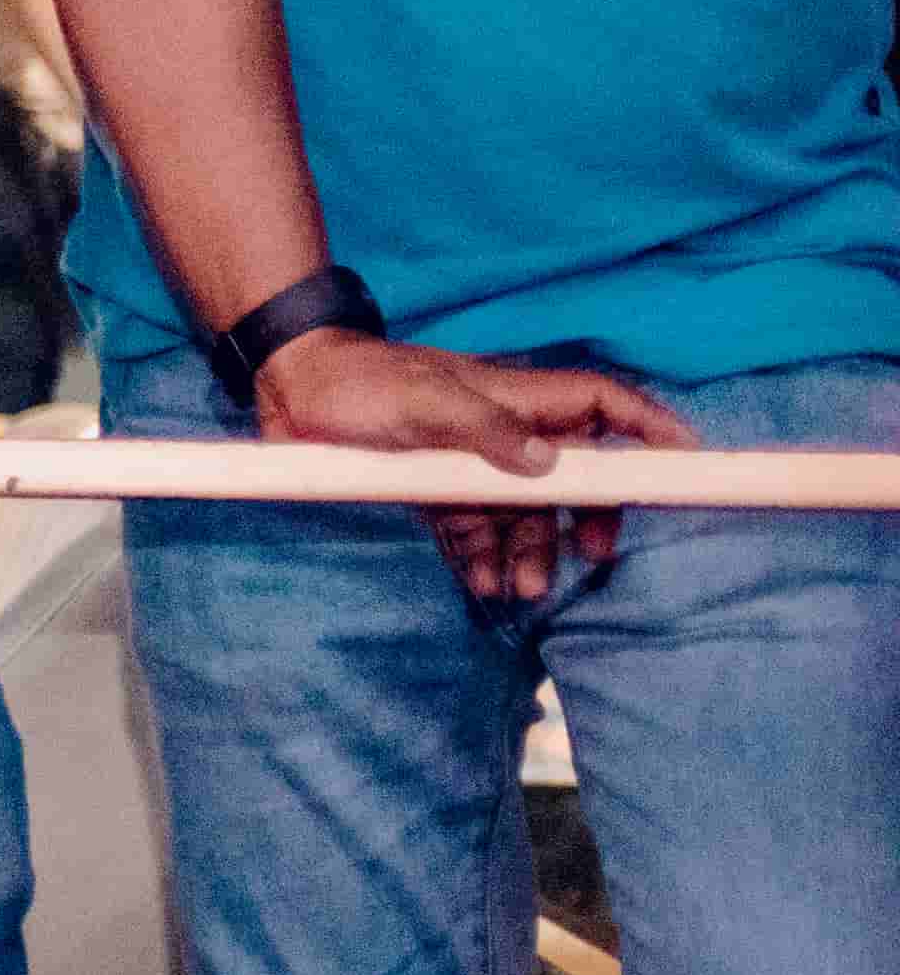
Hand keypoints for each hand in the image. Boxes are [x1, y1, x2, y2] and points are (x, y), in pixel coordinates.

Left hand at [251, 332, 688, 604]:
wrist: (286, 391)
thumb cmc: (359, 384)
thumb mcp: (422, 401)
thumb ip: (486, 429)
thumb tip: (551, 465)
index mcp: (513, 400)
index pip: (600, 404)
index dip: (648, 425)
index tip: (688, 458)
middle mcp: (500, 432)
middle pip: (571, 476)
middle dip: (586, 518)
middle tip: (592, 560)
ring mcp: (467, 463)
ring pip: (521, 514)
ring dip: (529, 552)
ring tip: (519, 590)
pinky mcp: (431, 490)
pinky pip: (472, 530)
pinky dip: (480, 558)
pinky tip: (478, 584)